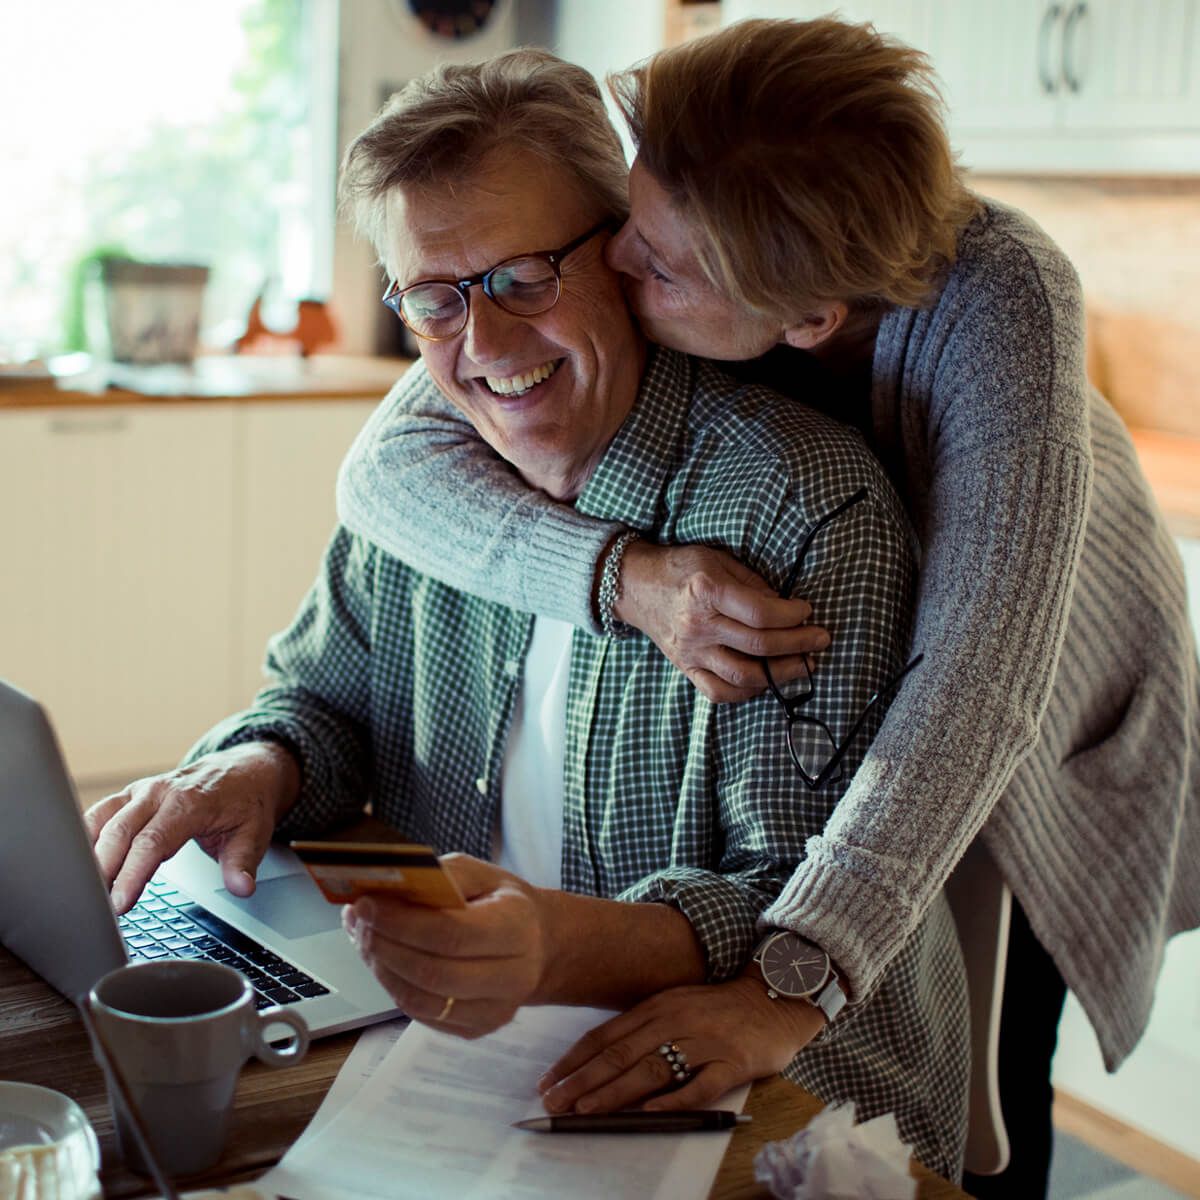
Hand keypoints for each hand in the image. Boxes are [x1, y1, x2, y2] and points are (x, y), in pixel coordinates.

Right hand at [84, 742, 299, 913]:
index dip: (132, 874)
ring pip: (102, 820)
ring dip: (87, 853)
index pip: (153, 841)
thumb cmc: (246, 801)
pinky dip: (84, 836)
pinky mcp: (131, 796)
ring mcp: (142, 791)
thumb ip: (243, 862)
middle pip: (119, 832)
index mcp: (189, 802)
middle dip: (102, 870)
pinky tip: (78, 864)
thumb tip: (241, 888)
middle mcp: (160, 792)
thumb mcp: (255, 832)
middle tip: (93, 908)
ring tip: (80, 890)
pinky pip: (100, 813)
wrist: (245, 769)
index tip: (120, 904)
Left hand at [343, 853, 546, 1039]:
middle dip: (384, 947)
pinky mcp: (476, 1030)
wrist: (538, 945)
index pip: (452, 933)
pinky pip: (423, 1016)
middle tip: (357, 922)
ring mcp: (495, 1011)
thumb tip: (390, 886)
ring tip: (364, 939)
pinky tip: (383, 961)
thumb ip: (441, 877)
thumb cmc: (502, 904)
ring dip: (382, 969)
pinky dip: (393, 987)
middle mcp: (512, 976)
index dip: (402, 922)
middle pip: (433, 972)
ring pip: (422, 1001)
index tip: (367, 904)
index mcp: (517, 928)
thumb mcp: (481, 874)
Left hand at [536, 972, 824, 1114]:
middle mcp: (675, 1020)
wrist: (774, 998)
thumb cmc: (717, 1008)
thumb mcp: (675, 1006)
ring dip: (615, 1092)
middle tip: (555, 1102)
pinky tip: (650, 1111)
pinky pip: (700, 1084)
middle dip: (583, 1080)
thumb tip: (600, 1061)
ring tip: (587, 1111)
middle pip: (621, 1054)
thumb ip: (643, 1029)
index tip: (548, 1080)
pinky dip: (674, 1098)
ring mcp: (703, 1042)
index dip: (574, 1059)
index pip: (606, 1035)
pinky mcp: (732, 1062)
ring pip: (651, 1069)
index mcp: (657, 1006)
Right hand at [614, 542, 829, 702]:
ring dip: (782, 673)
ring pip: (744, 674)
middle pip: (758, 644)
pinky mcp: (686, 668)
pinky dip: (748, 691)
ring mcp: (690, 652)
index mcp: (706, 591)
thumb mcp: (717, 559)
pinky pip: (719, 692)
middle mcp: (698, 625)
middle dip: (798, 644)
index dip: (791, 615)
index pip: (760, 612)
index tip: (807, 611)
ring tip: (804, 665)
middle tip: (820, 640)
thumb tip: (785, 607)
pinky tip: (767, 680)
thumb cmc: (681, 568)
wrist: (635, 585)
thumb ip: (752, 582)